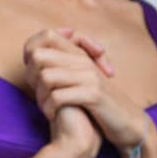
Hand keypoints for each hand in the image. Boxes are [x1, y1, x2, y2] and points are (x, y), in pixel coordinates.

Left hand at [22, 27, 151, 150]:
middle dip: (31, 77)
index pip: (47, 35)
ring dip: (40, 96)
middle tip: (39, 94)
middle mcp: (84, 61)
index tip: (34, 71)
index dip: (31, 50)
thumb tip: (29, 58)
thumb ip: (60, 67)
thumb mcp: (79, 80)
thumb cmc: (98, 104)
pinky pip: (58, 97)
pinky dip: (49, 108)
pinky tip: (53, 115)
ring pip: (46, 77)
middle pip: (38, 55)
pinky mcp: (93, 95)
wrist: (127, 122)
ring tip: (46, 107)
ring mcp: (89, 76)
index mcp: (79, 55)